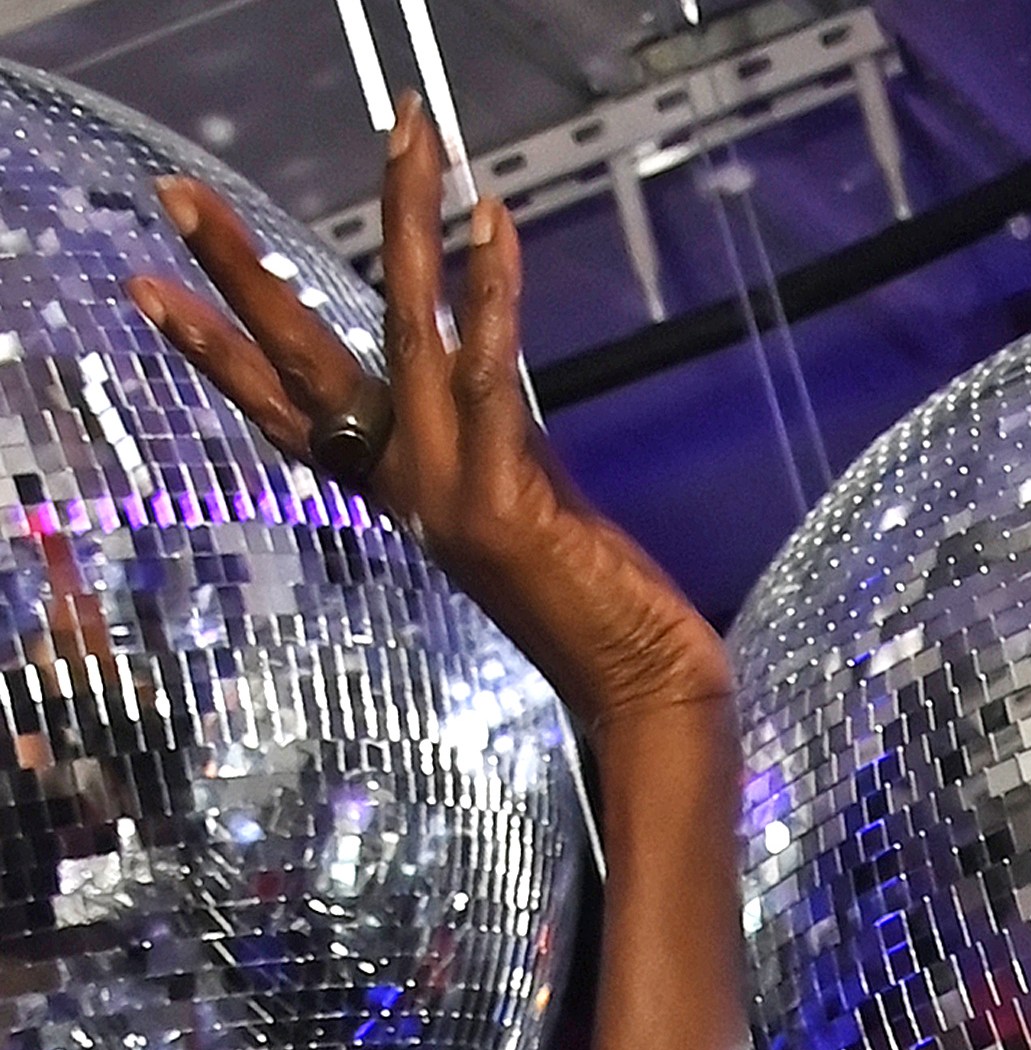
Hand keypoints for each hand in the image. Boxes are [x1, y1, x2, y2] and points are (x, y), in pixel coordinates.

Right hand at [123, 93, 725, 733]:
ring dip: (403, 222)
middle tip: (175, 194)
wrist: (635, 685)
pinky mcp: (499, 494)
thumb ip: (486, 445)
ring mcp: (444, 488)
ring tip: (402, 137)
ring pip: (404, 329)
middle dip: (238, 273)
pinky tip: (488, 218)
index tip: (150, 291)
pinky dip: (488, 290)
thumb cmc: (588, 603)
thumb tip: (479, 380)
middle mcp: (403, 483)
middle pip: (299, 359)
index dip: (214, 350)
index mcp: (395, 487)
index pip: (282, 407)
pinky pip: (489, 369)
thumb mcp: (516, 508)